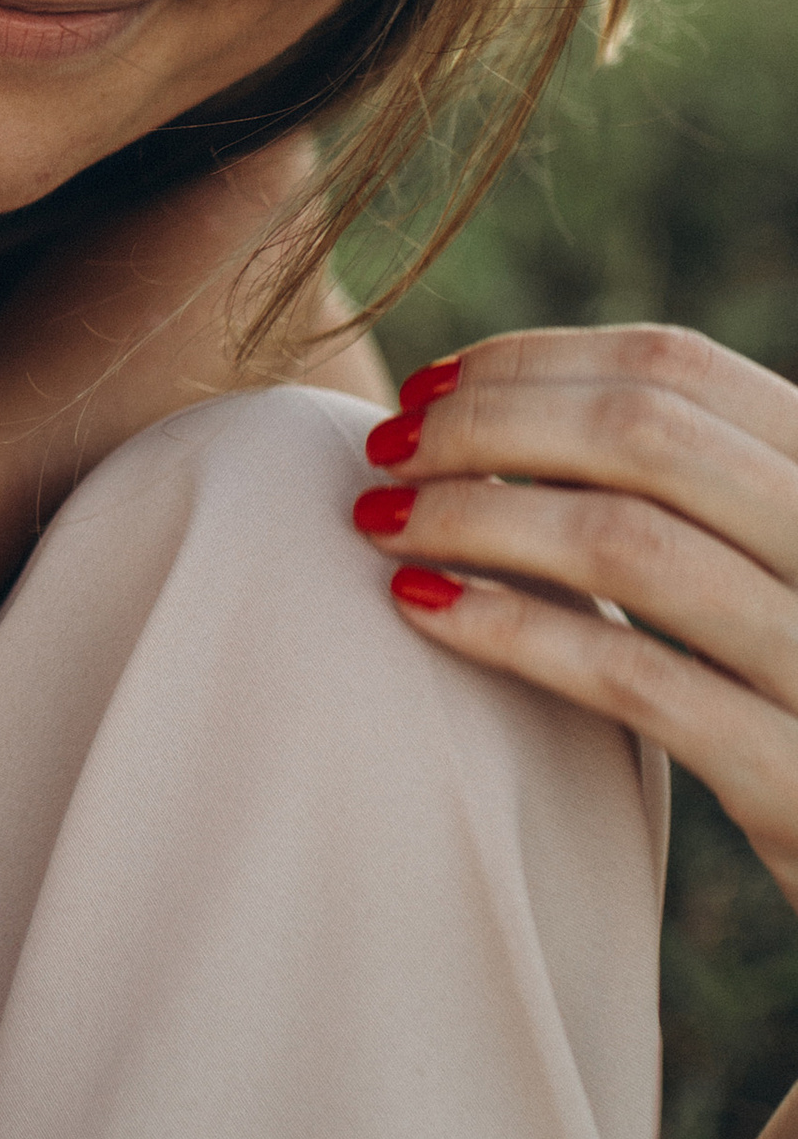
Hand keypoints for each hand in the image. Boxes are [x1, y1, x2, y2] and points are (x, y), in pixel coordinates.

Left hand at [352, 325, 797, 907]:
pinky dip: (512, 630)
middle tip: (381, 452)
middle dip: (484, 427)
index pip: (674, 365)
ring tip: (381, 524)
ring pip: (627, 543)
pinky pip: (632, 677)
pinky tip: (423, 608)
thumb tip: (489, 402)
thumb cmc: (787, 683)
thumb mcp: (764, 558)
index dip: (530, 363)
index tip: (425, 390)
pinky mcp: (793, 775)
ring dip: (475, 517)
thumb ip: (680, 481)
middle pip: (642, 432)